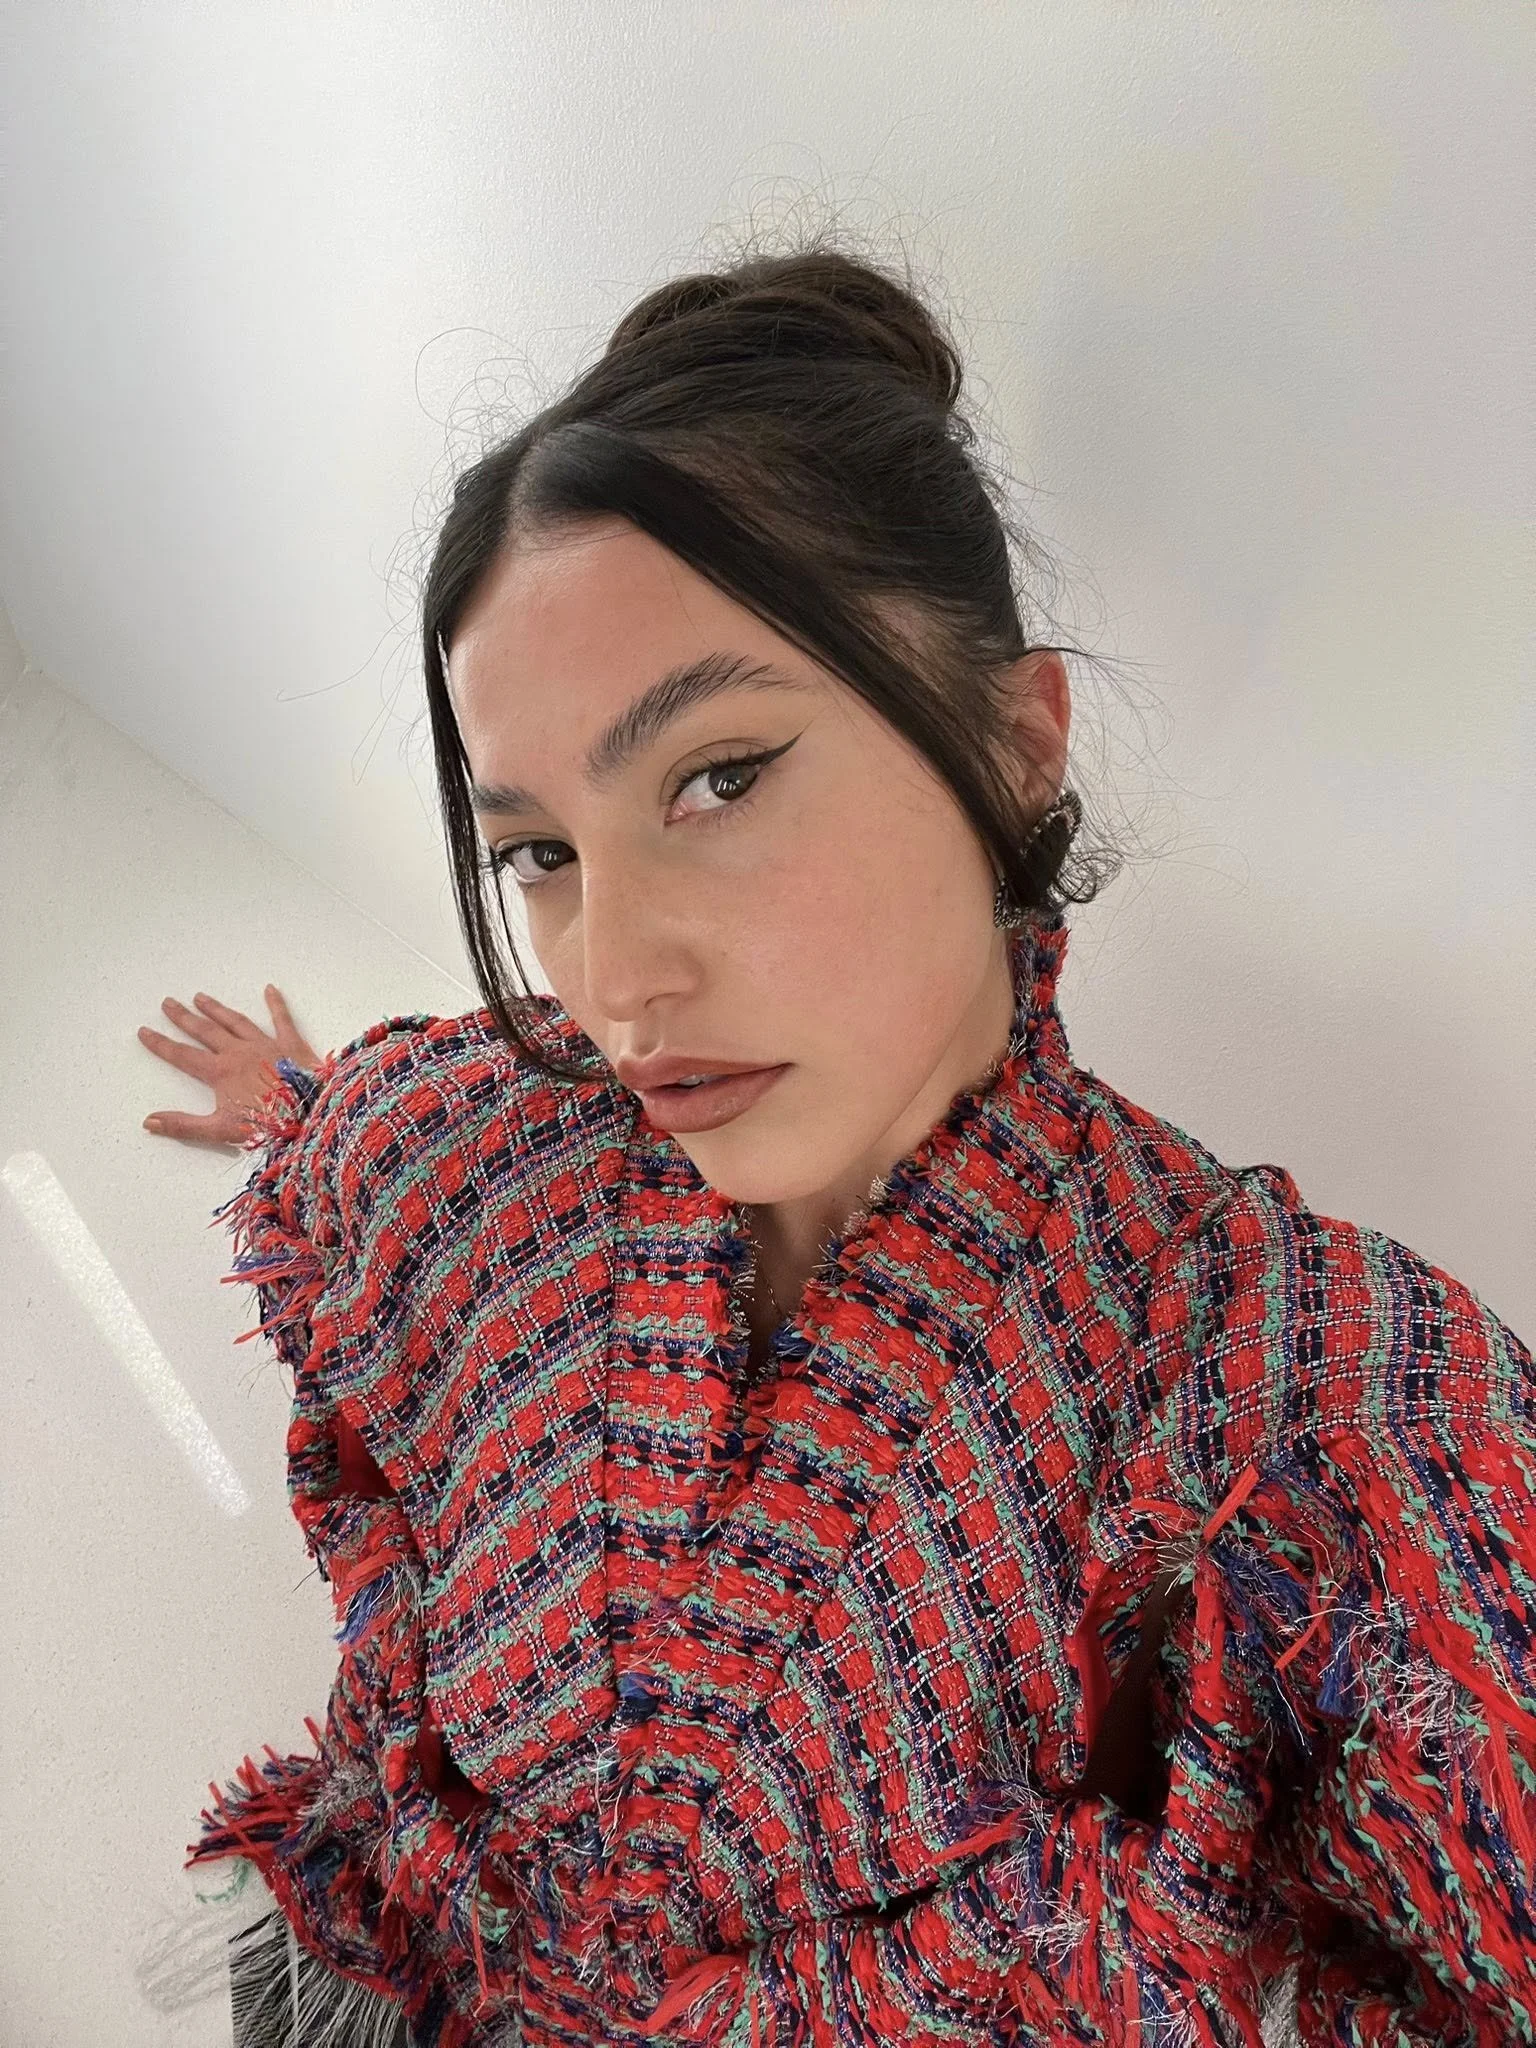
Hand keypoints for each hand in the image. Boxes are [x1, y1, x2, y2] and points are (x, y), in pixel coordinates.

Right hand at [138, 986, 322, 1146]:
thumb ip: (184, 1125)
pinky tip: (270, 988)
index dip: (161, 1044)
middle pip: (206, 1031)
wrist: (310, 1116)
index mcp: (220, 1073)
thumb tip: (148, 1122)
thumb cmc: (268, 1127)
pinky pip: (282, 1019)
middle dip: (184, 1017)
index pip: (182, 1055)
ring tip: (200, 996)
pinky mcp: (293, 1045)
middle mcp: (239, 1053)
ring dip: (217, 1009)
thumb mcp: (221, 1131)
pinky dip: (276, 1003)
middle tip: (168, 1002)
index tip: (144, 1030)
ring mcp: (266, 1045)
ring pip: (235, 1022)